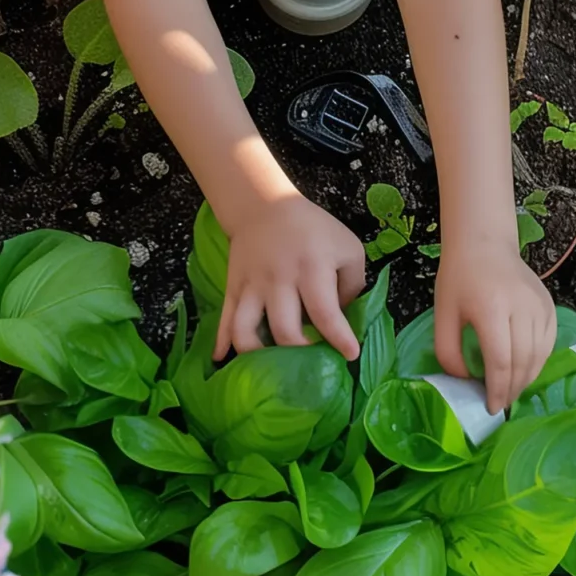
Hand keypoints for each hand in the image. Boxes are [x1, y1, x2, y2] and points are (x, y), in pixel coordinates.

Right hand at [214, 195, 364, 363]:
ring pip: (246, 329)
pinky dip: (222, 342)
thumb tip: (344, 320)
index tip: (349, 355)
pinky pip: (225, 319)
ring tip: (272, 368)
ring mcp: (252, 286)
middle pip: (284, 329)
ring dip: (258, 355)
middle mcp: (279, 280)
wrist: (265, 206)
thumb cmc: (314, 231)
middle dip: (300, 354)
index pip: (324, 312)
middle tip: (312, 362)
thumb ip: (353, 285)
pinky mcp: (233, 288)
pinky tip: (223, 361)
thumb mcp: (347, 248)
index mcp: (311, 268)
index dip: (338, 338)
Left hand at [433, 239, 555, 414]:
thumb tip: (466, 381)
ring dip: (526, 380)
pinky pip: (549, 344)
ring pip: (539, 356)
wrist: (484, 244)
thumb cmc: (460, 278)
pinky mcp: (549, 305)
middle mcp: (521, 307)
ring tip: (511, 390)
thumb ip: (448, 353)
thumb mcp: (442, 315)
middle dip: (512, 390)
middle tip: (500, 404)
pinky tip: (524, 370)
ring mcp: (539, 305)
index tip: (491, 407)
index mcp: (491, 308)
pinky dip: (538, 362)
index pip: (501, 361)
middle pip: (523, 362)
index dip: (497, 390)